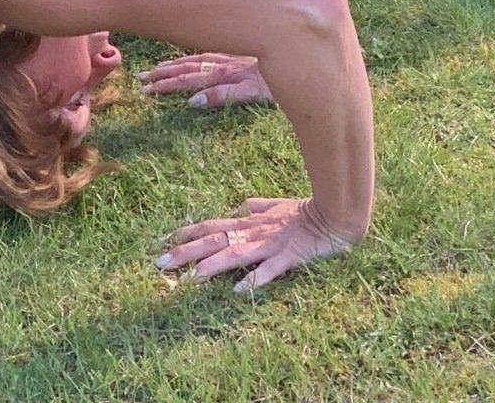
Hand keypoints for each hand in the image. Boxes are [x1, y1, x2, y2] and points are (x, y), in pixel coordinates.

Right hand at [138, 51, 270, 107]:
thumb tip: (192, 101)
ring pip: (197, 60)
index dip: (167, 84)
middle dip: (165, 75)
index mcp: (224, 73)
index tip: (146, 89)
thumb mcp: (252, 92)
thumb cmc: (279, 81)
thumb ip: (223, 95)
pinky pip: (210, 53)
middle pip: (189, 70)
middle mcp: (225, 63)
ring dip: (175, 66)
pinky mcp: (242, 55)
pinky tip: (188, 59)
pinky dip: (194, 57)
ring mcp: (232, 57)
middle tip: (140, 81)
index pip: (189, 79)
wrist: (300, 52)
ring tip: (155, 69)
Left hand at [154, 196, 359, 293]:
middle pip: (214, 241)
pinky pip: (270, 270)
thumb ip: (259, 207)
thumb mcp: (277, 207)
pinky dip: (255, 279)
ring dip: (211, 267)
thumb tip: (243, 205)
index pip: (211, 226)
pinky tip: (240, 290)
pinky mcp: (289, 257)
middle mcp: (253, 233)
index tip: (161, 240)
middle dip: (186, 253)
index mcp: (249, 223)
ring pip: (235, 255)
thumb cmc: (305, 213)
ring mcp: (270, 245)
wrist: (335, 214)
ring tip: (189, 279)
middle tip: (159, 264)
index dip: (187, 232)